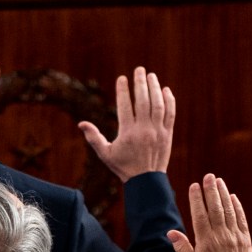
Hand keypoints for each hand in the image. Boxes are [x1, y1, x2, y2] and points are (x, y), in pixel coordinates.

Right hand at [78, 67, 175, 181]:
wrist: (146, 181)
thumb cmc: (123, 166)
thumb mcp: (105, 154)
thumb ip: (94, 138)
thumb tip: (81, 123)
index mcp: (128, 133)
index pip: (125, 106)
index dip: (123, 90)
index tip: (122, 78)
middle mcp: (144, 131)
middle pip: (143, 101)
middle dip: (141, 83)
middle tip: (139, 69)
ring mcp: (158, 132)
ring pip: (158, 105)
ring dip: (155, 88)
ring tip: (151, 75)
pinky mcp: (168, 134)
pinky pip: (170, 114)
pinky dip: (169, 101)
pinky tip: (165, 90)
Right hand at [165, 174, 251, 251]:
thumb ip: (181, 248)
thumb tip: (170, 232)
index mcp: (206, 241)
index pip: (200, 214)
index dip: (197, 199)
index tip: (194, 186)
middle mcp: (221, 236)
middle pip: (215, 208)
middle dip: (211, 190)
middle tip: (208, 176)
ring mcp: (234, 237)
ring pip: (229, 211)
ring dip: (223, 194)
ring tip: (219, 181)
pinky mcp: (245, 240)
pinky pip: (241, 220)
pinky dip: (237, 207)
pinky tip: (233, 197)